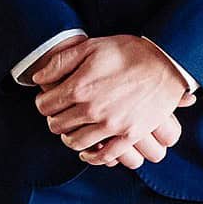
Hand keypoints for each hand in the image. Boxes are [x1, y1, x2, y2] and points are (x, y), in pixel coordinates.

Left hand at [34, 35, 187, 164]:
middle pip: (59, 125)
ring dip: (69, 138)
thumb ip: (60, 62)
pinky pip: (103, 155)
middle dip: (54, 120)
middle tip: (57, 115)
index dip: (42, 102)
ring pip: (77, 142)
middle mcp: (92, 110)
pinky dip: (91, 156)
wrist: (164, 63)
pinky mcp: (128, 136)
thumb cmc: (127, 51)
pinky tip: (87, 151)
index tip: (46, 100)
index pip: (46, 105)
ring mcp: (111, 126)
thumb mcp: (90, 46)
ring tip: (70, 131)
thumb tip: (38, 77)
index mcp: (80, 87)